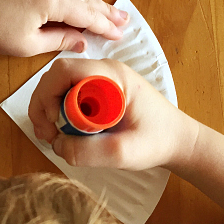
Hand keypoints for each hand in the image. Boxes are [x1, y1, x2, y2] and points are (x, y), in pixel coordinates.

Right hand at [28, 58, 198, 170]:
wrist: (179, 141)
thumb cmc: (157, 142)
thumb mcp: (124, 153)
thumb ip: (89, 152)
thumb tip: (57, 145)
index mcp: (112, 76)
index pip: (65, 70)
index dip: (49, 95)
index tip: (54, 124)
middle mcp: (104, 71)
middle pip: (57, 76)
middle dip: (43, 104)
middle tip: (46, 134)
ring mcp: (101, 79)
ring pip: (59, 85)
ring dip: (48, 109)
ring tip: (51, 136)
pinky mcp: (99, 90)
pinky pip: (68, 94)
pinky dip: (58, 111)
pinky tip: (61, 132)